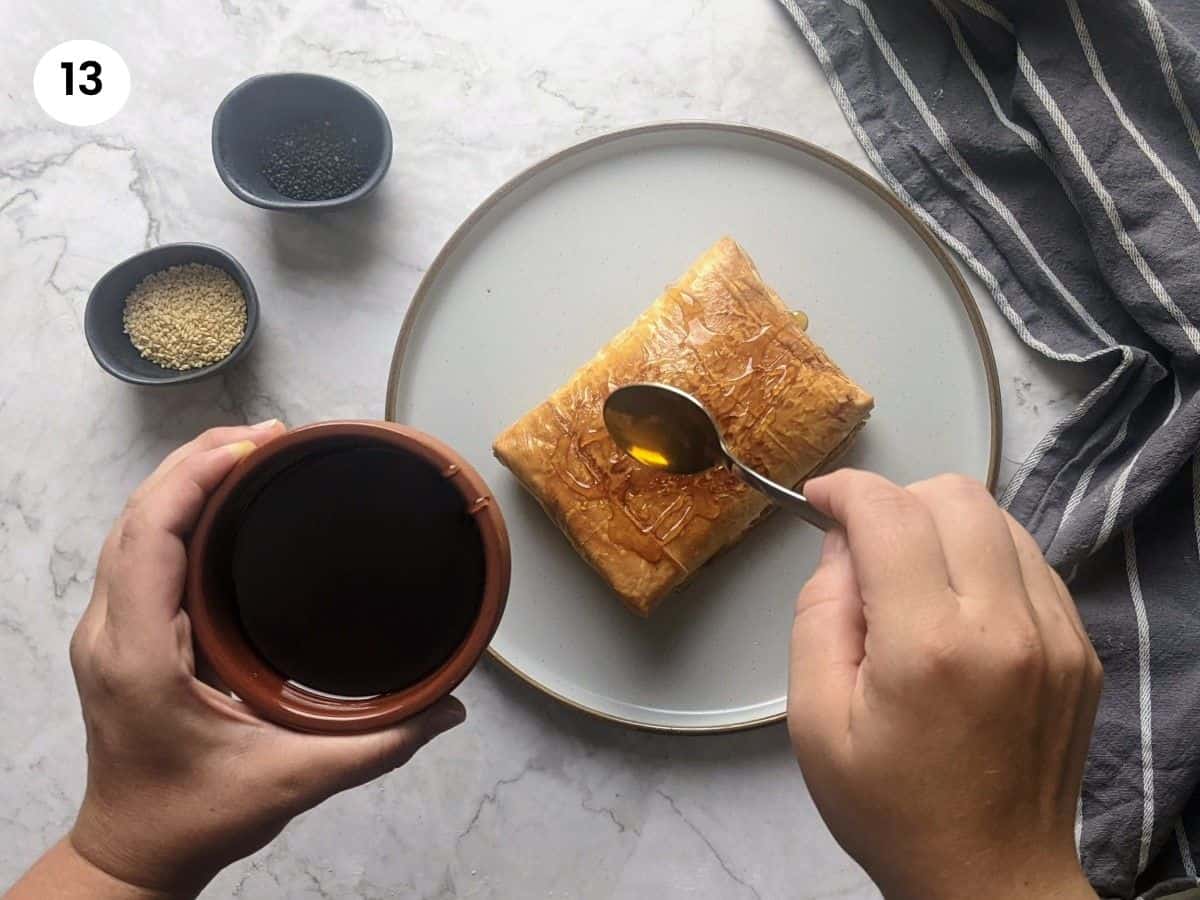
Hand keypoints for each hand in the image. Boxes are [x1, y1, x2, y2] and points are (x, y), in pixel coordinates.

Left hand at [52, 423, 463, 895]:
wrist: (137, 850)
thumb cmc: (198, 818)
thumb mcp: (294, 781)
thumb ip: (378, 746)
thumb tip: (449, 708)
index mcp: (141, 659)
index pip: (149, 538)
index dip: (194, 478)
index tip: (254, 447)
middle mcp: (112, 635)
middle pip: (136, 516)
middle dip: (195, 461)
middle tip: (270, 434)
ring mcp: (109, 633)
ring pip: (130, 527)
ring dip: (182, 480)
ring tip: (248, 450)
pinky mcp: (120, 635)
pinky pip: (137, 550)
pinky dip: (175, 510)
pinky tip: (218, 499)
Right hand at [788, 472, 1100, 899]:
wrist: (990, 877)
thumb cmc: (891, 809)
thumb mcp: (814, 720)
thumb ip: (818, 614)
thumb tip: (843, 546)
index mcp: (929, 647)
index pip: (889, 513)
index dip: (846, 490)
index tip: (821, 500)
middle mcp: (1006, 626)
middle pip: (955, 496)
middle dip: (897, 500)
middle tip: (866, 547)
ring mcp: (1057, 635)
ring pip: (999, 519)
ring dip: (944, 526)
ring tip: (913, 579)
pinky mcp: (1081, 648)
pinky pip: (1031, 562)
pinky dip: (986, 559)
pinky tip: (958, 607)